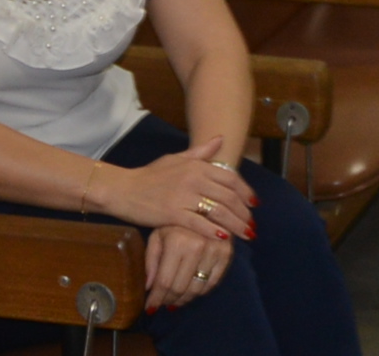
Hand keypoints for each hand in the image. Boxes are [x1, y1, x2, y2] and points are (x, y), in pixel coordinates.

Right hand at [113, 137, 255, 240]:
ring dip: (235, 224)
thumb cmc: (150, 175)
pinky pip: (199, 223)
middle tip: (252, 225)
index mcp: (197, 165)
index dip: (246, 192)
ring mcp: (183, 196)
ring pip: (218, 211)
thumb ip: (201, 152)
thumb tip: (220, 139)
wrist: (123, 188)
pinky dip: (214, 231)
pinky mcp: (172, 213)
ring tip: (245, 235)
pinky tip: (223, 239)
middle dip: (244, 212)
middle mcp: (194, 178)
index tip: (255, 204)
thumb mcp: (176, 158)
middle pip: (229, 196)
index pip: (231, 178)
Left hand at [144, 223, 232, 309]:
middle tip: (161, 304)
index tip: (150, 308)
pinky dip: (200, 292)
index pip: (164, 282)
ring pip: (196, 289)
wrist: (204, 205)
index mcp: (177, 241)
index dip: (156, 299)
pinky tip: (190, 291)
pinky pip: (212, 283)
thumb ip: (150, 261)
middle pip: (180, 288)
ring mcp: (214, 250)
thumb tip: (148, 287)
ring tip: (174, 299)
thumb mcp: (157, 235)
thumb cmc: (175, 221)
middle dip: (168, 301)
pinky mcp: (227, 253)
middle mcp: (198, 246)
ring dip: (183, 299)